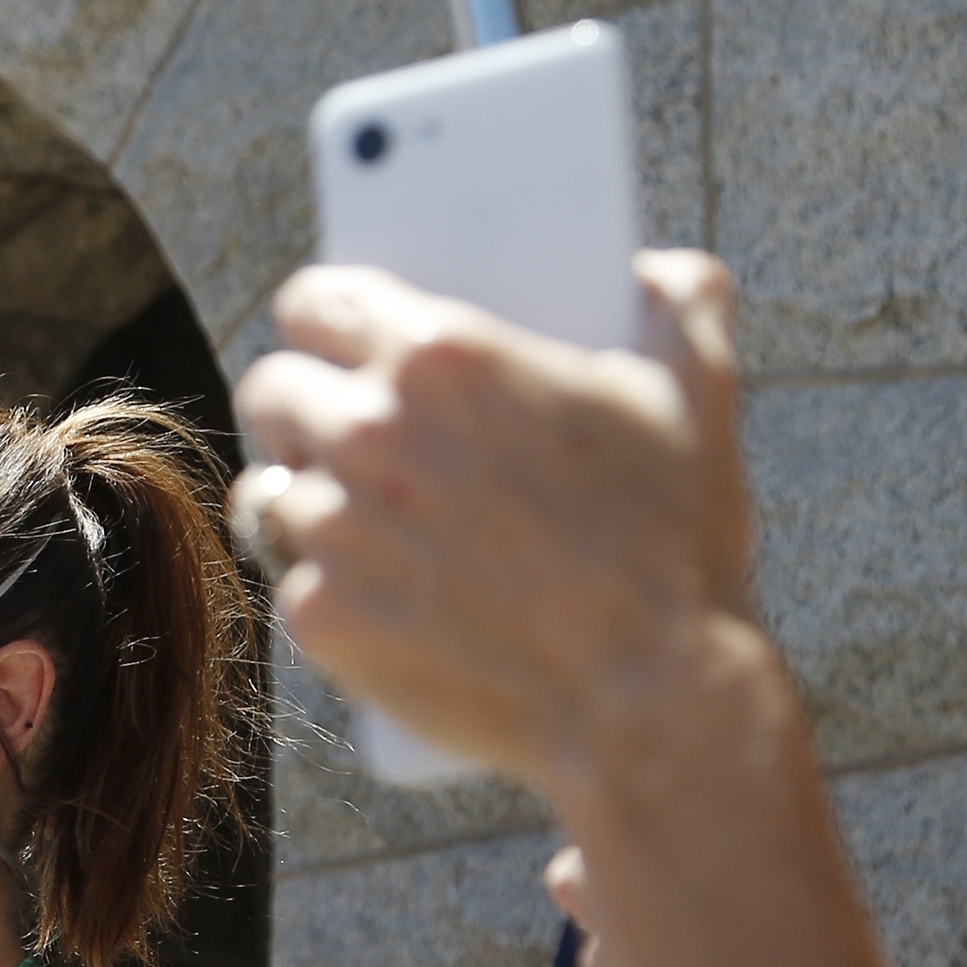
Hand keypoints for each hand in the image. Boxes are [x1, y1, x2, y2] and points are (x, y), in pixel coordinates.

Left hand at [231, 251, 756, 788]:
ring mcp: (333, 529)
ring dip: (299, 496)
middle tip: (336, 431)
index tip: (329, 340)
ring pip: (267, 490)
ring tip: (350, 516)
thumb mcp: (699, 398)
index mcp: (439, 356)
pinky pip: (286, 582)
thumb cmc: (676, 544)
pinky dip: (317, 585)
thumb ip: (684, 307)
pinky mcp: (318, 616)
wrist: (648, 697)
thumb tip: (663, 270)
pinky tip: (362, 591)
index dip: (315, 318)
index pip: (314, 301)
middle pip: (272, 391)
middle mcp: (367, 432)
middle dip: (296, 404)